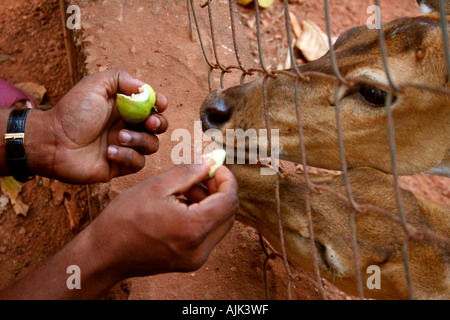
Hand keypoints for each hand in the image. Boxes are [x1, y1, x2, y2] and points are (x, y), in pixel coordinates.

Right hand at [0, 164, 237, 298]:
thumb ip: (188, 173)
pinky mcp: (189, 262)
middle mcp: (200, 248)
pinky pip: (206, 235)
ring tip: (186, 190)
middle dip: (219, 191)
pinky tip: (182, 206)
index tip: (216, 167)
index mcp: (193, 228)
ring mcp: (195, 259)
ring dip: (210, 204)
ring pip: (219, 225)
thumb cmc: (123, 220)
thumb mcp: (156, 186)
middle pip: (228, 214)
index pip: (229, 201)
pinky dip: (201, 217)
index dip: (227, 180)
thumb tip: (210, 164)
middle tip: (201, 176)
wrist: (103, 255)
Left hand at [38, 67, 168, 183]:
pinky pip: (138, 163)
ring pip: (151, 146)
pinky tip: (109, 151)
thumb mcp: (94, 85)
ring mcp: (125, 147)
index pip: (152, 106)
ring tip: (118, 137)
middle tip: (149, 123)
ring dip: (139, 140)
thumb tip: (145, 88)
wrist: (52, 141)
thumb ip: (121, 78)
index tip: (159, 103)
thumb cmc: (71, 112)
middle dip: (159, 123)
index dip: (160, 104)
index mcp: (125, 108)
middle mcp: (128, 126)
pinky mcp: (120, 166)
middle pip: (158, 127)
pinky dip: (127, 156)